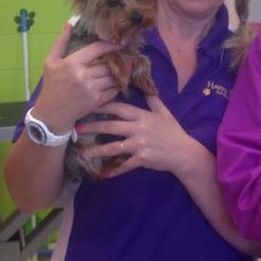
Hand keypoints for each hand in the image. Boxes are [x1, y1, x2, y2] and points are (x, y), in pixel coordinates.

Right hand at [30, 23, 119, 130]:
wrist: (52, 113)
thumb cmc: (51, 85)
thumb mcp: (50, 62)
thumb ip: (60, 42)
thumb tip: (69, 24)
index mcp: (72, 64)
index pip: (96, 49)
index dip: (110, 44)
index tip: (119, 42)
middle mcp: (83, 76)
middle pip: (108, 63)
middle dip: (117, 58)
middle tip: (123, 55)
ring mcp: (92, 89)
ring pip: (114, 76)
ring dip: (120, 71)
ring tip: (124, 66)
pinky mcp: (98, 101)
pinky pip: (114, 89)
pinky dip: (118, 84)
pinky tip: (117, 80)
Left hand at [77, 95, 198, 177]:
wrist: (183, 152)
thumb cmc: (173, 131)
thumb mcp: (164, 113)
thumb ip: (153, 100)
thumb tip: (145, 87)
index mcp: (142, 116)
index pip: (119, 108)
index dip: (103, 106)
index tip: (88, 104)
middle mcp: (138, 129)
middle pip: (111, 126)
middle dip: (93, 126)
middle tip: (77, 126)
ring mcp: (139, 145)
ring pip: (114, 147)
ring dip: (97, 150)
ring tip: (83, 152)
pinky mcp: (141, 159)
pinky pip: (124, 165)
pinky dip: (114, 170)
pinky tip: (103, 174)